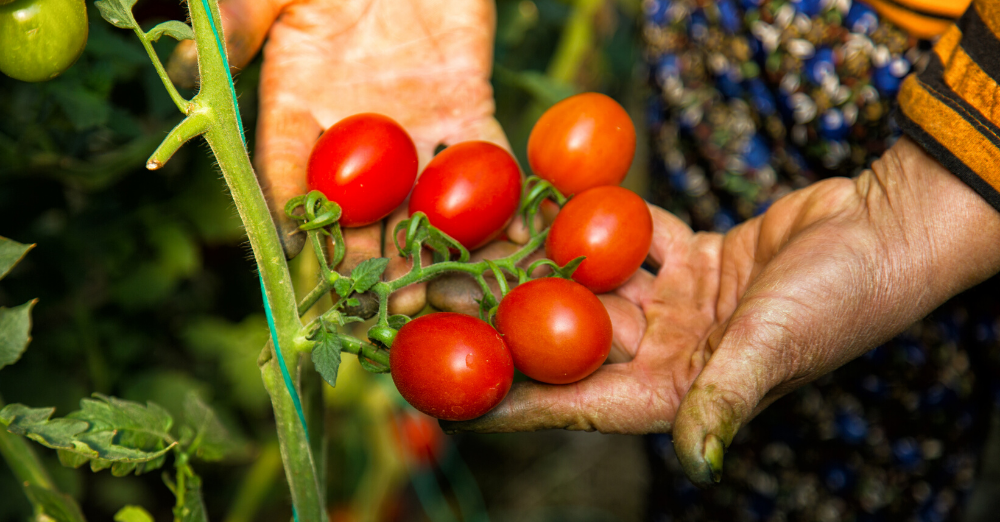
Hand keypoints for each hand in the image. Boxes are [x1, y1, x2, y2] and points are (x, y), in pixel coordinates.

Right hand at [168, 0, 507, 314]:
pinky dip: (501, 199)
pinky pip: (484, 157)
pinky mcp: (466, 105)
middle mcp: (356, 129)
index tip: (302, 265)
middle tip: (386, 308)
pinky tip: (514, 239)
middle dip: (372, 260)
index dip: (292, 217)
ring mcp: (414, 123)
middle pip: (361, 207)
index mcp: (297, 103)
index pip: (287, 171)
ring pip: (423, 197)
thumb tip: (191, 60)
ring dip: (437, 251)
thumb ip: (241, 19)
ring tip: (450, 300)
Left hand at [439, 137, 999, 484]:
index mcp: (679, 390)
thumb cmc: (841, 298)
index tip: (449, 396)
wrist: (888, 230)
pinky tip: (545, 202)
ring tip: (475, 239)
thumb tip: (698, 459)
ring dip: (537, 263)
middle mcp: (669, 353)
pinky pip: (630, 242)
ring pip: (588, 285)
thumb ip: (727, 396)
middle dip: (505, 318)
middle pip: (568, 338)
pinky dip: (593, 223)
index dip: (515, 401)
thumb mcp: (777, 347)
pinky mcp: (691, 261)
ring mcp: (678, 307)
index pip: (579, 402)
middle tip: (437, 297)